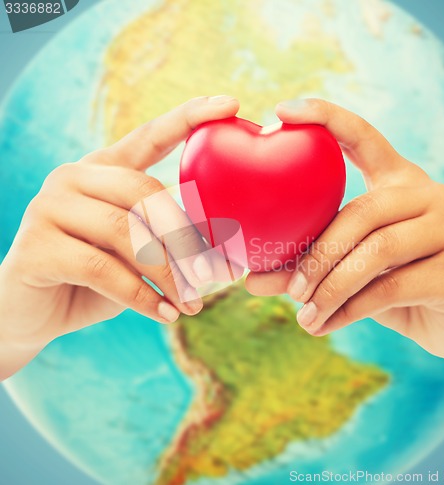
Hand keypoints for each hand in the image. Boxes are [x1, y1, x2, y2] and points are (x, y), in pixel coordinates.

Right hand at [0, 95, 239, 379]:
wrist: (35, 312)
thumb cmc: (98, 278)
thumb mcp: (137, 252)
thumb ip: (168, 241)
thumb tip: (228, 252)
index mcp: (105, 169)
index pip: (150, 135)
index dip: (188, 118)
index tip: (231, 104)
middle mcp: (75, 176)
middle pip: (146, 193)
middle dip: (187, 239)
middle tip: (217, 275)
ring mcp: (49, 206)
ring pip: (126, 232)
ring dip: (169, 274)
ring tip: (193, 304)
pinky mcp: (36, 247)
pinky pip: (103, 269)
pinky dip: (141, 296)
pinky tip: (166, 315)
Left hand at [246, 98, 443, 359]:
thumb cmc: (393, 283)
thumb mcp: (346, 268)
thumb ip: (303, 266)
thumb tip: (249, 280)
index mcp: (398, 180)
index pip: (363, 135)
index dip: (326, 117)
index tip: (281, 110)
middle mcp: (428, 194)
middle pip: (360, 212)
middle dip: (317, 256)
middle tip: (290, 289)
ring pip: (374, 253)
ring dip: (330, 288)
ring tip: (305, 316)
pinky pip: (388, 289)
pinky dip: (348, 311)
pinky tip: (324, 325)